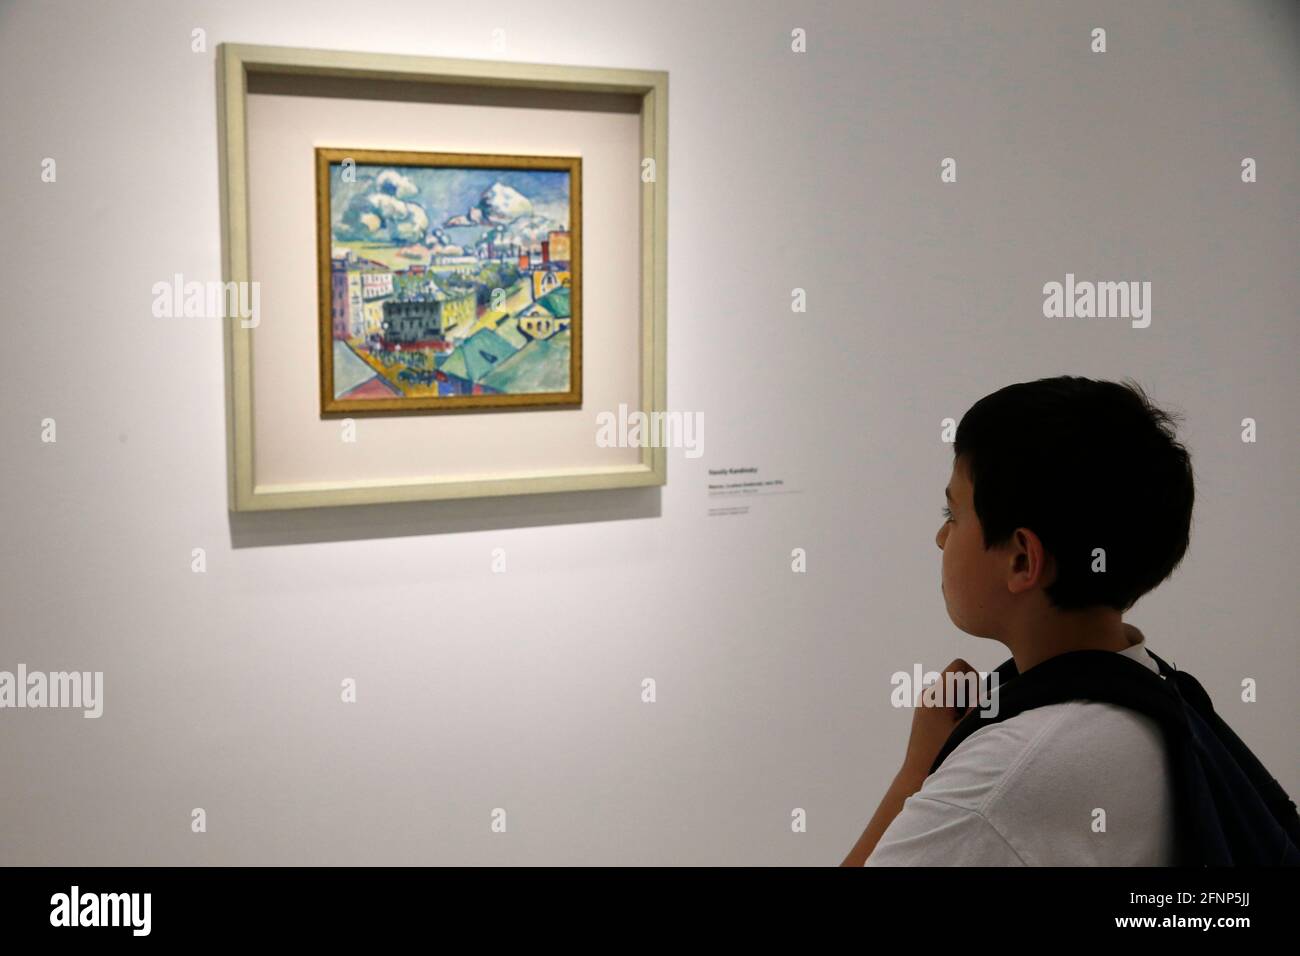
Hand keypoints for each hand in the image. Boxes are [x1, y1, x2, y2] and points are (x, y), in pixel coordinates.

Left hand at [901, 657, 979, 777]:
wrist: (918, 776)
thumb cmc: (944, 755)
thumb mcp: (969, 729)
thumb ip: (979, 706)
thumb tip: (985, 690)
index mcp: (936, 694)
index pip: (959, 666)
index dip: (974, 679)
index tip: (975, 703)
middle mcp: (927, 694)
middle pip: (958, 680)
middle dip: (969, 696)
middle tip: (967, 722)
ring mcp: (924, 703)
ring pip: (953, 694)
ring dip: (962, 707)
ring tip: (958, 731)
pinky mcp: (924, 713)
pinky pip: (946, 703)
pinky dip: (954, 713)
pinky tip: (951, 734)